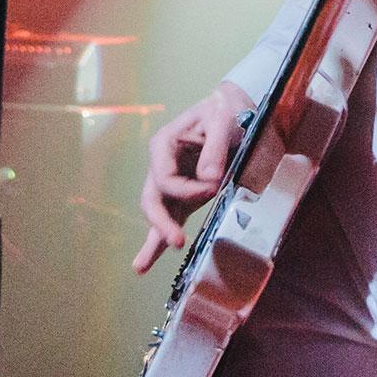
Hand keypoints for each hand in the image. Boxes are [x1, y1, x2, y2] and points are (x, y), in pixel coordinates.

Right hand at [133, 81, 252, 273]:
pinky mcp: (184, 195)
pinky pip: (169, 217)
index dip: (189, 188)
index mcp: (164, 144)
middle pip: (153, 198)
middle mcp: (162, 165)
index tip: (214, 185)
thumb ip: (215, 147)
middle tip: (177, 240)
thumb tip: (208, 178)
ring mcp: (172, 182)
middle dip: (162, 222)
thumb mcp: (222, 119)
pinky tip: (144, 262)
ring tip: (141, 266)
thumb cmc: (225, 111)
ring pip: (156, 213)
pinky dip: (159, 238)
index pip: (166, 178)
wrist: (234, 111)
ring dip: (153, 238)